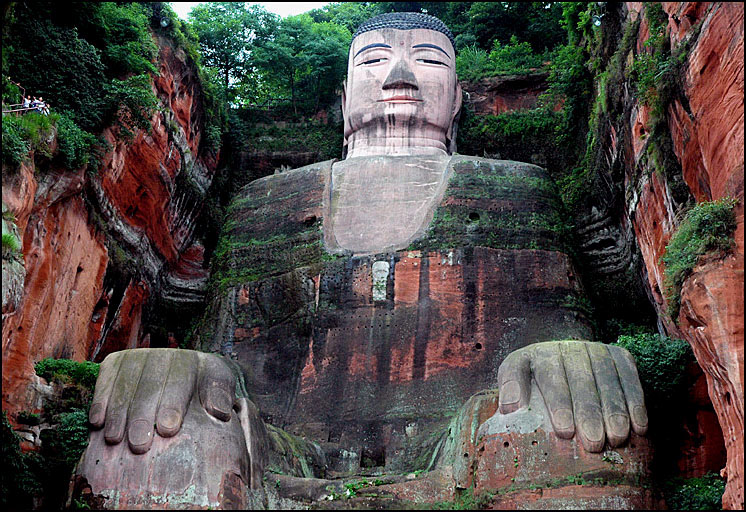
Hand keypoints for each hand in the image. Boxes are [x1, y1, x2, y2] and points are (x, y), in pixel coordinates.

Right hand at [89, 348, 236, 453]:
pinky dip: (100, 401)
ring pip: (125, 385)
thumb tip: (219, 410)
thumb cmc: (203, 391)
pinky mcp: (116, 361)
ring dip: (118, 413)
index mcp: (194, 361)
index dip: (172, 405)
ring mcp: (138, 356)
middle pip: (149, 386)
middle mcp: (165, 354)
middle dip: (143, 416)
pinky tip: (97, 422)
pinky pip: (105, 379)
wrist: (185, 376)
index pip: (180, 381)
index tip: (168, 430)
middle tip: (139, 445)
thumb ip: (221, 396)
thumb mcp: (219, 389)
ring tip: (115, 439)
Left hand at [497, 341, 647, 451]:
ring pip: (608, 379)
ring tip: (617, 438)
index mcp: (539, 354)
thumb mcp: (513, 377)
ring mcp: (596, 349)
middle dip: (589, 412)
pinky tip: (640, 426)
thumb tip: (510, 407)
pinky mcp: (619, 355)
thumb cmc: (533, 380)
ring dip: (615, 410)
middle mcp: (569, 347)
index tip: (565, 431)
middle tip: (594, 442)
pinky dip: (636, 401)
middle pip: (582, 380)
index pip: (551, 377)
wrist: (558, 359)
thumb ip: (509, 388)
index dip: (559, 404)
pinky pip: (630, 377)